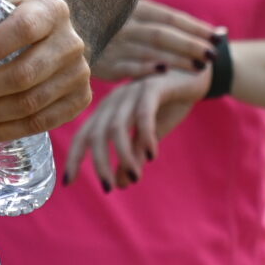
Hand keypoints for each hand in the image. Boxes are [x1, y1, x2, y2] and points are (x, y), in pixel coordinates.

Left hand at [0, 0, 92, 142]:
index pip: (25, 28)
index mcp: (51, 10)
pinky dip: (10, 130)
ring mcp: (79, 74)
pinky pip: (43, 122)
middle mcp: (71, 42)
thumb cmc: (10, 20)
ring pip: (32, 103)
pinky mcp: (79, 100)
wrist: (54, 36)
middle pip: (26, 73)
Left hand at [64, 65, 210, 190]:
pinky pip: (143, 114)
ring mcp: (131, 92)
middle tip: (107, 189)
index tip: (68, 182)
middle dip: (99, 163)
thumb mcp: (149, 136)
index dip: (74, 158)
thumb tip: (120, 184)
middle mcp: (114, 101)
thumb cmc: (168, 105)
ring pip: (117, 127)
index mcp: (108, 111)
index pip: (83, 135)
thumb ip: (133, 156)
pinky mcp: (153, 87)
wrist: (196, 75)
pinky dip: (144, 136)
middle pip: (96, 134)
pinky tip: (151, 155)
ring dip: (123, 155)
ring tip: (135, 177)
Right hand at [87, 0, 215, 78]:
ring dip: (179, 61)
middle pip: (164, 35)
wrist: (62, 30)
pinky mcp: (102, 66)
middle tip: (214, 54)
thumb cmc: (97, 9)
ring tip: (201, 68)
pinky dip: (146, 70)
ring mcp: (112, 45)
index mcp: (131, 6)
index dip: (195, 26)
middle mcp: (123, 24)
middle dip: (192, 44)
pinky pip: (128, 68)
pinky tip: (165, 72)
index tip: (218, 35)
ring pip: (152, 52)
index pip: (169, 16)